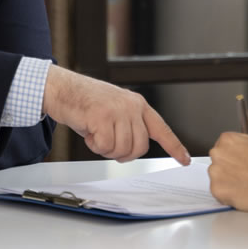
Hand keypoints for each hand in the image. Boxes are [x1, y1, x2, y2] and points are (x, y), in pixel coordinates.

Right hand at [42, 66, 190, 164]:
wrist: (62, 88)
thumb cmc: (86, 102)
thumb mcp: (115, 110)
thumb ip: (129, 125)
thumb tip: (135, 148)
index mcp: (138, 104)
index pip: (161, 129)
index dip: (174, 147)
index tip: (185, 160)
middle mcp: (131, 106)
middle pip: (139, 147)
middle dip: (123, 153)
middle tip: (107, 144)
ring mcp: (117, 110)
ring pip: (122, 149)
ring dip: (106, 149)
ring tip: (96, 133)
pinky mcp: (102, 116)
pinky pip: (105, 146)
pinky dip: (95, 145)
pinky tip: (89, 131)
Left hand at [207, 132, 247, 211]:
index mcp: (228, 139)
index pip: (225, 144)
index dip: (235, 153)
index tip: (243, 160)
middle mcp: (217, 153)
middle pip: (219, 160)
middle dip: (229, 166)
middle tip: (244, 173)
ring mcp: (214, 172)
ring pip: (217, 176)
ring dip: (227, 180)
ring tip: (243, 185)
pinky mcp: (216, 190)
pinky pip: (219, 192)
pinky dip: (228, 194)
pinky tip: (241, 194)